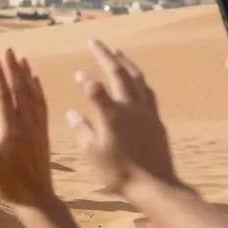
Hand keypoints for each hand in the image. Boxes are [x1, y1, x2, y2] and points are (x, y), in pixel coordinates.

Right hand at [0, 49, 58, 209]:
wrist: (38, 198)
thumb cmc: (8, 184)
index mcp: (12, 129)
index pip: (4, 96)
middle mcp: (27, 124)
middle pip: (20, 90)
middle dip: (13, 68)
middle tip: (7, 49)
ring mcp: (38, 127)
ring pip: (33, 95)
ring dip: (27, 75)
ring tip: (21, 58)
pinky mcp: (44, 132)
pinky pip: (42, 106)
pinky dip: (39, 90)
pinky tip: (36, 81)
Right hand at [66, 40, 178, 196]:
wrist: (155, 186)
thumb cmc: (119, 172)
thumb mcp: (92, 154)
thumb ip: (81, 130)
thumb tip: (71, 113)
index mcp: (112, 116)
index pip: (95, 89)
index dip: (85, 80)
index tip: (77, 73)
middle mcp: (131, 107)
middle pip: (117, 73)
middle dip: (104, 55)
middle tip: (94, 41)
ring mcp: (146, 111)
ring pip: (136, 78)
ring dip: (125, 62)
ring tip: (116, 51)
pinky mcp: (156, 119)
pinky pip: (147, 91)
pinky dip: (138, 79)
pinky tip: (135, 77)